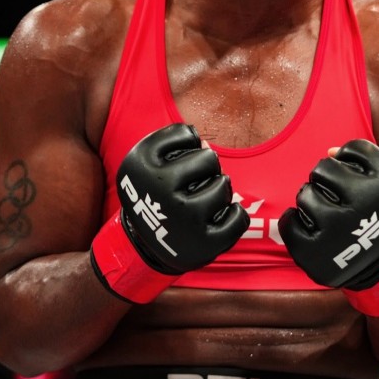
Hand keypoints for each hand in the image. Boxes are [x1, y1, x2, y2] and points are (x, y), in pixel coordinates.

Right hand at [91, 123, 249, 302]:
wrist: (143, 245)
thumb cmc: (154, 194)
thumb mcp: (147, 161)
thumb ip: (174, 142)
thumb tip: (205, 143)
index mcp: (139, 164)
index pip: (186, 134)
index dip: (186, 144)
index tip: (175, 160)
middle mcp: (159, 189)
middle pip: (209, 158)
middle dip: (207, 167)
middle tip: (194, 183)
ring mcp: (183, 217)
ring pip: (223, 185)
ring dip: (220, 189)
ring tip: (205, 199)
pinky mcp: (203, 242)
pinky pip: (239, 218)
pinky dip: (236, 214)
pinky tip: (222, 214)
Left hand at [280, 139, 378, 289]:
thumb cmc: (378, 212)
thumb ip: (363, 156)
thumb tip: (330, 152)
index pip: (348, 151)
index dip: (346, 163)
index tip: (353, 180)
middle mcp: (364, 207)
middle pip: (322, 170)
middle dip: (325, 180)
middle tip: (336, 198)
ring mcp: (338, 231)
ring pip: (305, 194)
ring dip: (311, 200)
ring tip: (326, 213)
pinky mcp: (317, 253)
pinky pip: (288, 223)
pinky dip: (293, 220)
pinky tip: (307, 224)